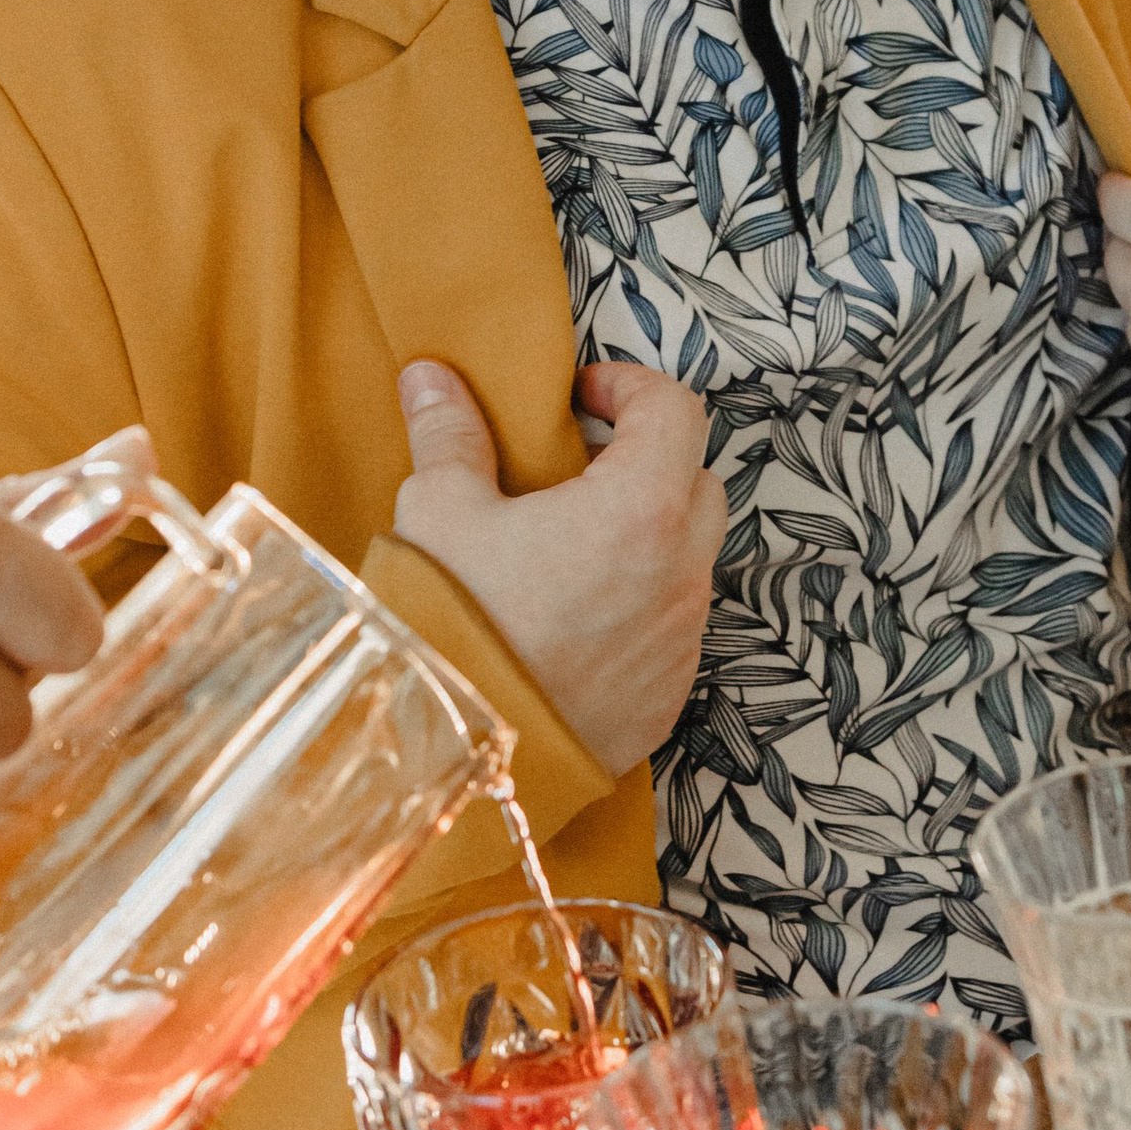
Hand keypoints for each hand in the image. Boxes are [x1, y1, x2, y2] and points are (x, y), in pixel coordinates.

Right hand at [392, 355, 724, 772]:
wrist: (461, 752)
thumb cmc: (456, 623)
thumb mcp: (440, 510)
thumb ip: (450, 434)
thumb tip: (432, 376)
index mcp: (640, 508)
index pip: (676, 411)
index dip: (631, 387)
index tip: (583, 395)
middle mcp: (681, 572)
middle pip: (698, 481)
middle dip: (648, 458)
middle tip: (578, 464)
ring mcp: (681, 640)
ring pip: (689, 559)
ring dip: (647, 535)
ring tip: (569, 543)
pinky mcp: (668, 696)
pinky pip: (671, 627)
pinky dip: (638, 603)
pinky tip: (572, 614)